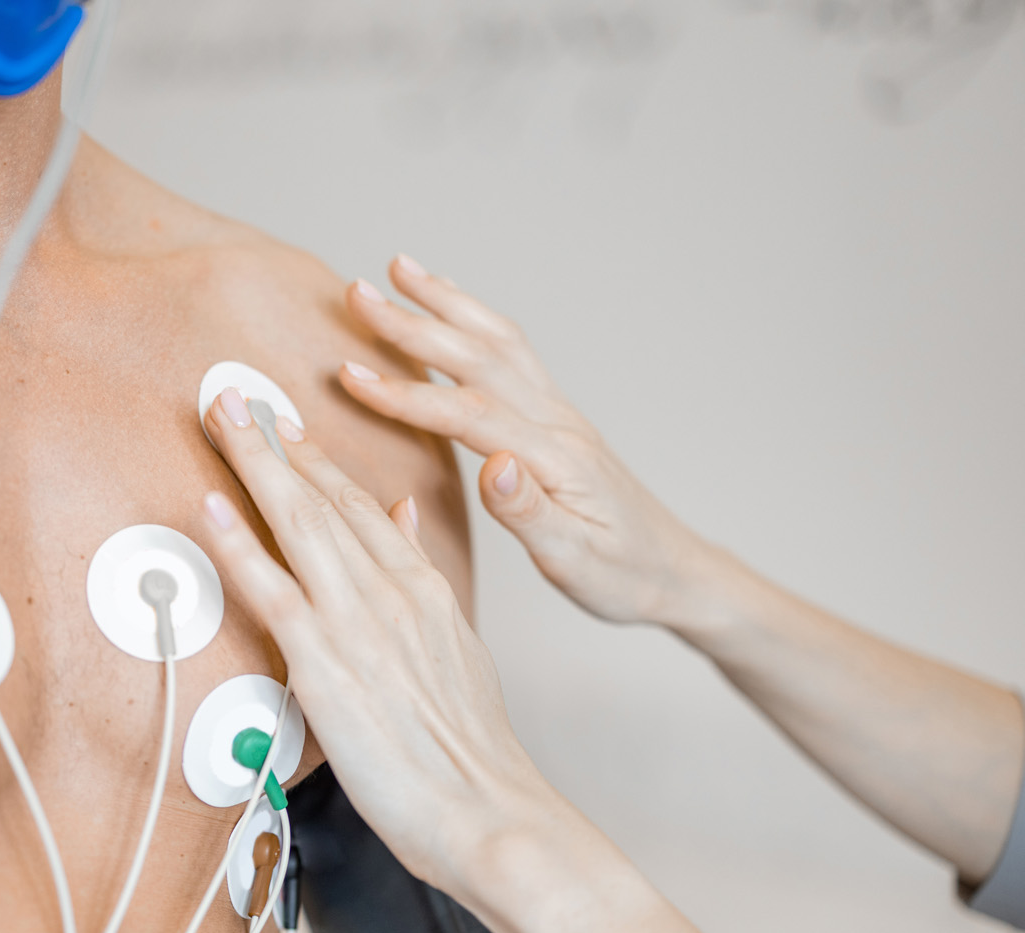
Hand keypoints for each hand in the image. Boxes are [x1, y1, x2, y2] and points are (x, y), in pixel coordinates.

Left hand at [197, 388, 568, 898]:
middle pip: (323, 498)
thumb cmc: (469, 749)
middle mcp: (389, 592)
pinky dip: (237, 542)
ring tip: (220, 418)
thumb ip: (423, 581)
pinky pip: (270, 588)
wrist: (488, 808)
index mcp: (422, 589)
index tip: (286, 426)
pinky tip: (211, 503)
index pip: (361, 507)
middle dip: (275, 442)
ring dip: (253, 465)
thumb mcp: (457, 648)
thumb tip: (406, 523)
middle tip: (236, 396)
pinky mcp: (324, 661)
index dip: (317, 460)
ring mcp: (355, 622)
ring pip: (296, 523)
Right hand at [337, 255, 714, 628]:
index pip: (468, 415)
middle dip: (412, 323)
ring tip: (398, 267)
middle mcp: (557, 422)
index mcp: (554, 459)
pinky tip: (449, 306)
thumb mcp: (574, 561)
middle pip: (478, 358)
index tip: (350, 375)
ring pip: (496, 341)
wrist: (674, 570)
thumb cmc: (622, 574)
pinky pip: (510, 352)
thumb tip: (490, 466)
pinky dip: (473, 319)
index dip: (405, 394)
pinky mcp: (555, 417)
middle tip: (356, 294)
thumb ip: (528, 513)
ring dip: (444, 302)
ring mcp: (558, 413)